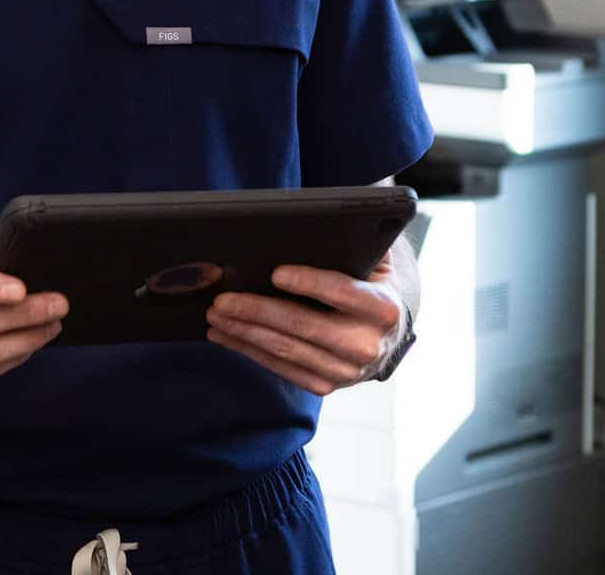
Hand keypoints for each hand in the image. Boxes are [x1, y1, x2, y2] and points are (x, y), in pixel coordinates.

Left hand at [205, 254, 404, 395]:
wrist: (389, 333)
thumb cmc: (371, 284)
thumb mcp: (375, 259)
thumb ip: (355, 238)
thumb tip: (316, 218)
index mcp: (382, 308)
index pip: (341, 292)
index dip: (308, 282)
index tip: (275, 273)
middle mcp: (367, 345)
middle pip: (303, 325)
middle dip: (257, 310)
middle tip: (223, 299)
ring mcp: (346, 371)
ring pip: (286, 350)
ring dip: (245, 332)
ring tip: (216, 314)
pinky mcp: (326, 385)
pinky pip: (281, 368)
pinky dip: (250, 351)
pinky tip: (226, 334)